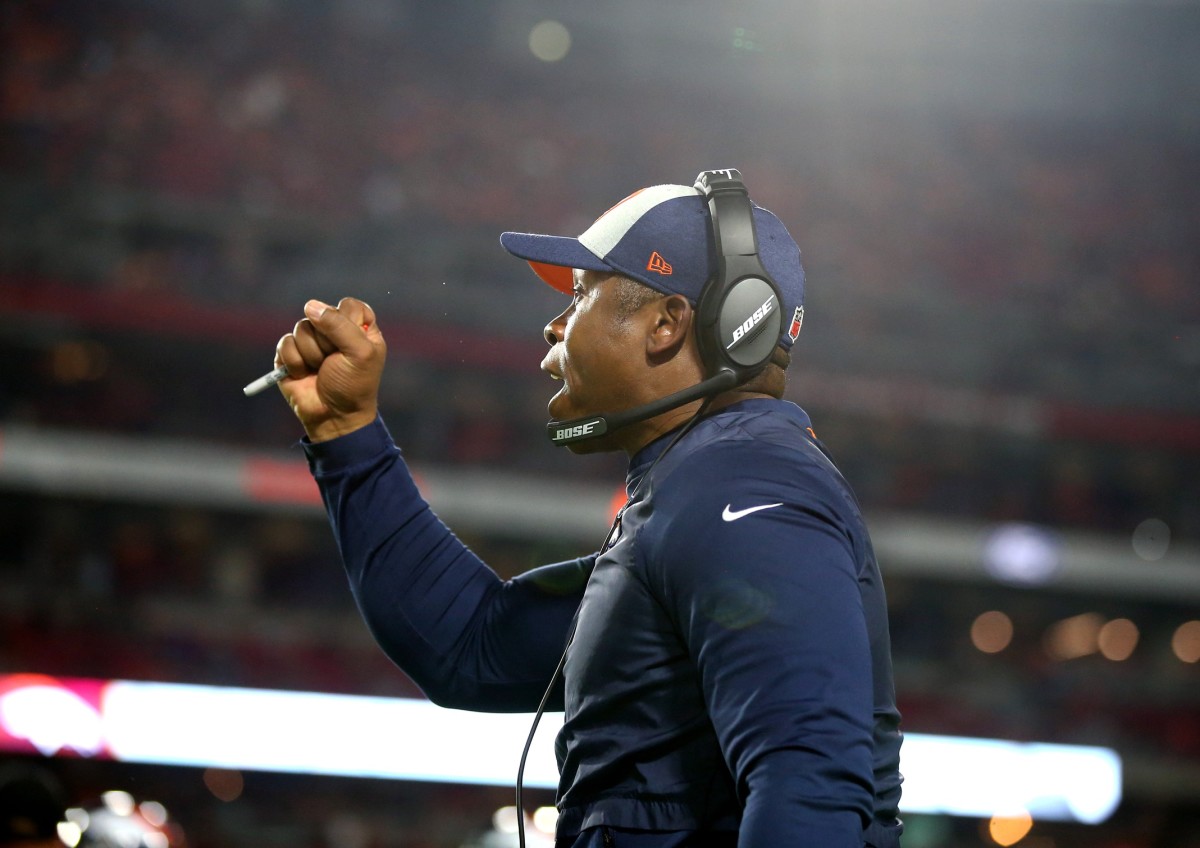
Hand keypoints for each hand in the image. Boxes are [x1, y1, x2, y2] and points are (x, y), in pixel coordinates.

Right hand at [275, 297, 385, 441]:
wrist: (333, 416)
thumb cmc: (353, 385)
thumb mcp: (359, 353)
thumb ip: (339, 325)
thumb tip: (310, 306)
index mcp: (359, 328)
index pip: (349, 305)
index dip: (346, 321)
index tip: (351, 341)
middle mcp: (334, 331)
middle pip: (321, 314)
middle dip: (327, 342)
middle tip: (335, 362)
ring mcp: (311, 341)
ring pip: (301, 328)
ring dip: (311, 354)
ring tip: (320, 370)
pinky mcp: (291, 353)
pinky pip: (285, 343)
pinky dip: (295, 362)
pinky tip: (304, 374)